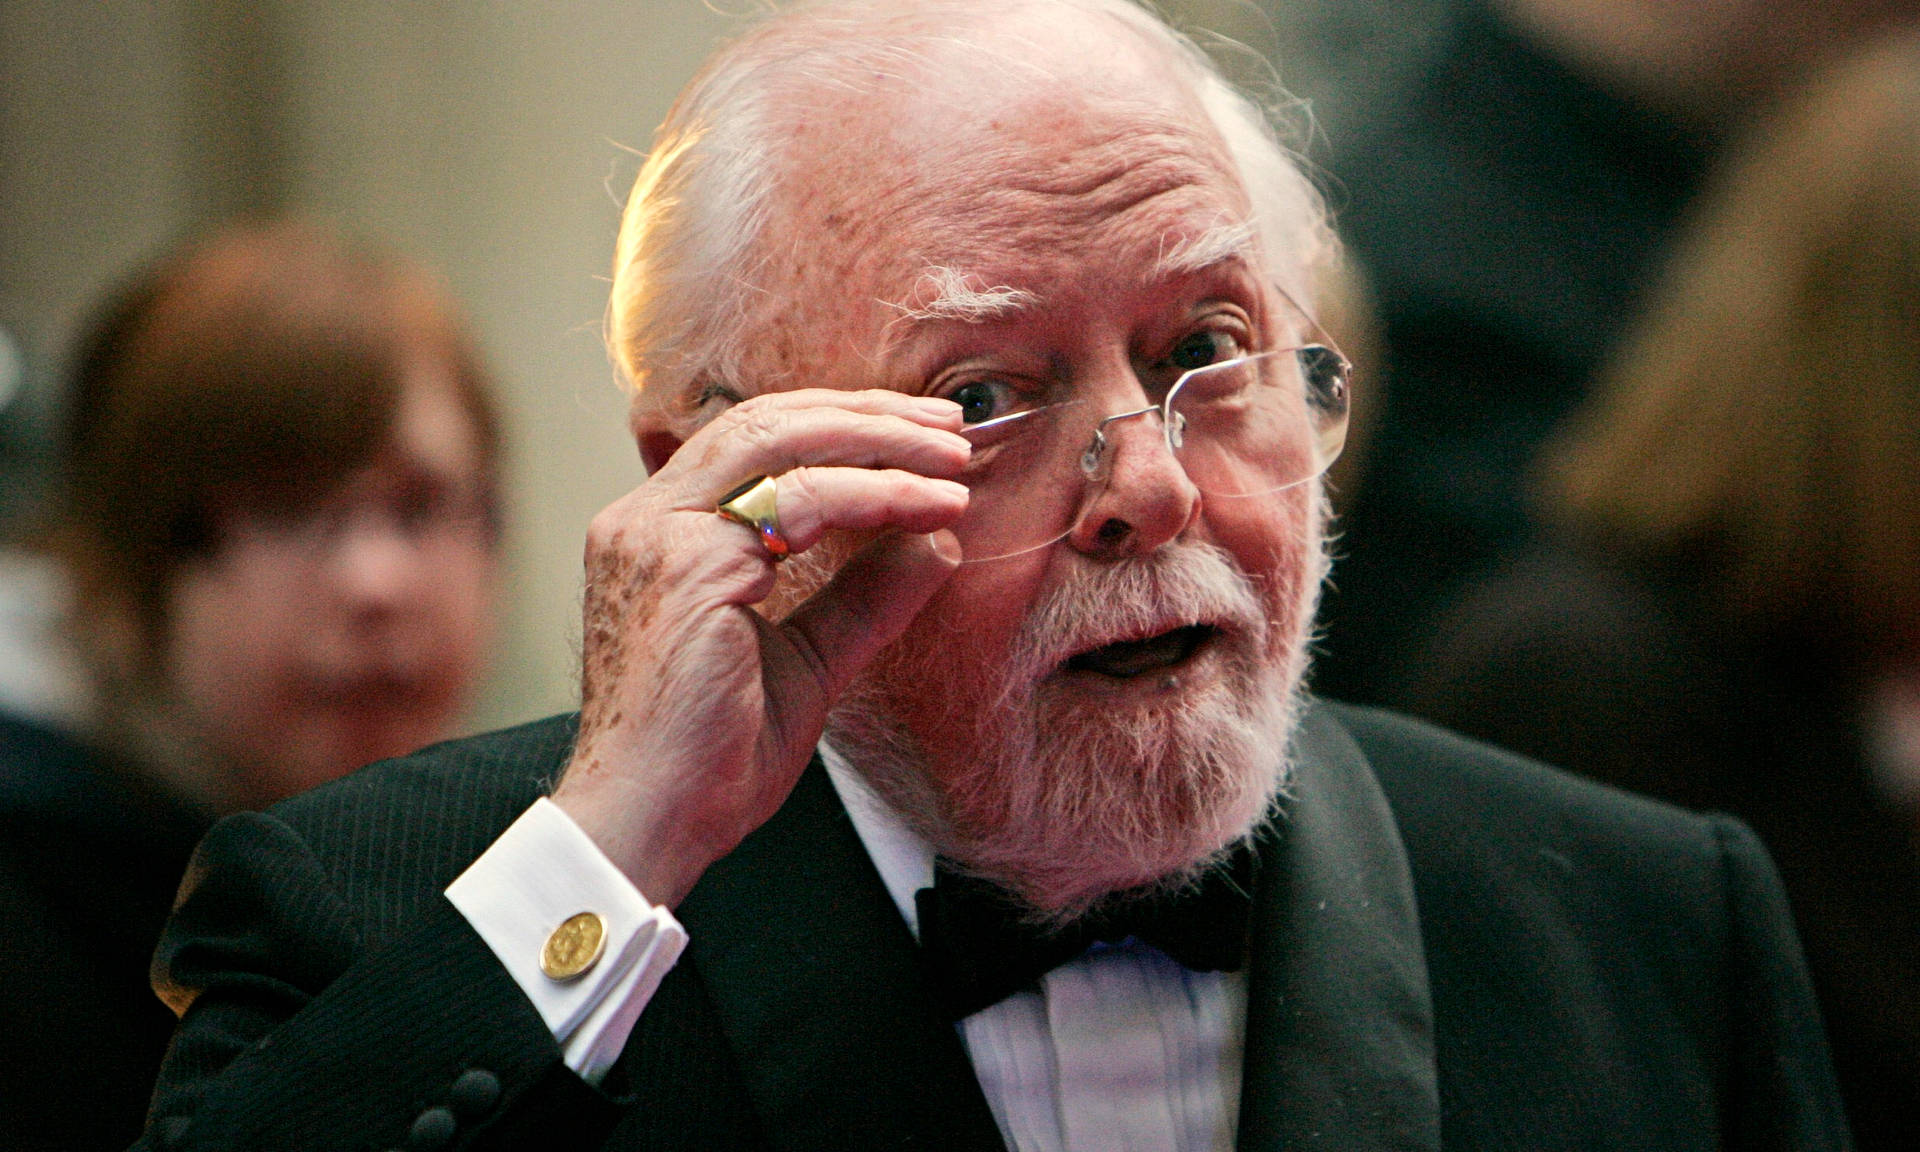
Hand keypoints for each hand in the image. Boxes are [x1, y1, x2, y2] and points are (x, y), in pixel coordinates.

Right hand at [551, 389, 968, 904]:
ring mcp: (658, 533)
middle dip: (868, 417)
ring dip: (881, 442)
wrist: (654, 822)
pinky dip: (876, 494)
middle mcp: (645, 518)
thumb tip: (932, 545)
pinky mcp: (689, 564)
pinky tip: (929, 508)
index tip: (919, 439)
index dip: (840, 428)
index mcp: (660, 533)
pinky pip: (800, 500)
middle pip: (766, 421)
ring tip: (953, 460)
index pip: (753, 442)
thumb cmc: (712, 757)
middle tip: (950, 429)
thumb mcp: (808, 660)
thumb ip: (861, 598)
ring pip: (781, 441)